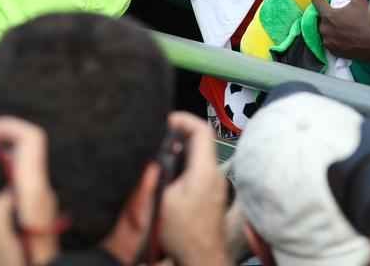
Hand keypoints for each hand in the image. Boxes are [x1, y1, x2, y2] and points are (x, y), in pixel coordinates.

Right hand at [159, 112, 230, 265]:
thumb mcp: (162, 199)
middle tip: (157, 138)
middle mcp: (215, 174)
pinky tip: (168, 176)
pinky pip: (198, 169)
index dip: (183, 119)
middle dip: (178, 134)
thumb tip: (153, 153)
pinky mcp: (211, 195)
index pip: (201, 129)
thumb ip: (158, 171)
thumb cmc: (184, 235)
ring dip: (179, 151)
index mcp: (204, 170)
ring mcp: (215, 185)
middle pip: (200, 140)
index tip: (166, 120)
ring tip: (159, 156)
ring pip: (198, 155)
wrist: (201, 259)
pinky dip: (183, 165)